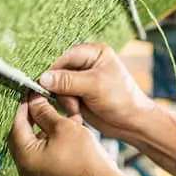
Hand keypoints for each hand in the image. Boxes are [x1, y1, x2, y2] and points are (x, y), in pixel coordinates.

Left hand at [7, 95, 118, 175]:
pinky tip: (66, 134)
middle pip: (22, 137)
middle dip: (33, 119)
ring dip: (44, 130)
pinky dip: (50, 143)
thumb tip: (33, 101)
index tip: (32, 95)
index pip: (16, 125)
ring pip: (33, 146)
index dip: (24, 107)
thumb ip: (44, 112)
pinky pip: (42, 157)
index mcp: (25, 158)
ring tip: (61, 119)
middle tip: (43, 104)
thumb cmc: (84, 158)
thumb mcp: (63, 127)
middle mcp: (25, 171)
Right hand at [38, 43, 157, 141]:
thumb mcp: (95, 86)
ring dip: (64, 99)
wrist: (132, 123)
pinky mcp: (78, 94)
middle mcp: (86, 63)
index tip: (43, 83)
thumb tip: (43, 78)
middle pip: (58, 71)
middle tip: (70, 101)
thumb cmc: (121, 99)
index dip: (53, 69)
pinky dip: (66, 106)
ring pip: (58, 86)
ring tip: (76, 109)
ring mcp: (81, 79)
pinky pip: (62, 97)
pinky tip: (77, 112)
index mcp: (93, 52)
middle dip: (61, 88)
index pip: (65, 55)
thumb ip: (68, 81)